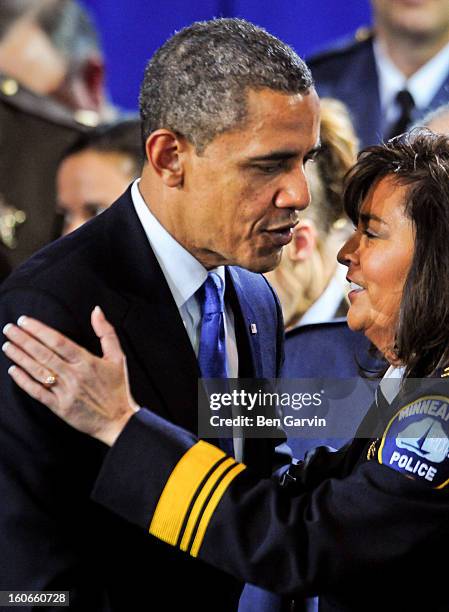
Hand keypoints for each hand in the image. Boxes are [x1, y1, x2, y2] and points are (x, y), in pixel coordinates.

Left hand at [2, 307, 138, 445]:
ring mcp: (65, 392)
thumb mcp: (118, 357)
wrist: (119, 420)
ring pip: (38, 371)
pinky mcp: (60, 407)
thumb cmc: (118, 388)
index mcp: (87, 361)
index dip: (39, 330)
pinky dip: (24, 381)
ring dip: (20, 357)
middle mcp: (74, 375)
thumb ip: (106, 332)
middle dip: (24, 340)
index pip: (58, 341)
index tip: (25, 321)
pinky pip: (38, 392)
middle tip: (9, 328)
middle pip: (44, 354)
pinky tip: (13, 371)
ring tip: (8, 345)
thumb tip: (96, 311)